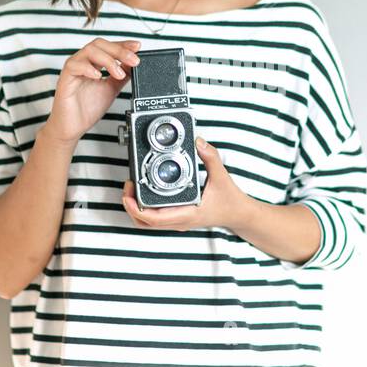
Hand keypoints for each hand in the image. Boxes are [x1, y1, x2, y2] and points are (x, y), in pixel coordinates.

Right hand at [42, 37, 142, 145]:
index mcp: (93, 64)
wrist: (72, 128)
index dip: (123, 44)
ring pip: (89, 51)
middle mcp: (83, 63)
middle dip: (119, 50)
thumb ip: (122, 75)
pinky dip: (88, 68)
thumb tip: (133, 65)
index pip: (108, 46)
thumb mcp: (112, 89)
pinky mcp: (65, 79)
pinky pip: (74, 66)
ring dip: (108, 60)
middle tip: (133, 60)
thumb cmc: (87, 109)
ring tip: (119, 74)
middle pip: (99, 44)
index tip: (137, 47)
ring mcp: (73, 70)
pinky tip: (98, 76)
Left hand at [123, 137, 249, 231]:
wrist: (238, 215)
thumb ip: (211, 158)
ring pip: (148, 223)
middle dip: (130, 206)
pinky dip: (145, 210)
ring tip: (132, 190)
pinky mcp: (178, 219)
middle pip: (144, 223)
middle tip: (128, 187)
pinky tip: (144, 195)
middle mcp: (179, 221)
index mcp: (187, 214)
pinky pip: (156, 219)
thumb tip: (199, 142)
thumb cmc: (230, 201)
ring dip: (136, 209)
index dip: (136, 207)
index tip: (129, 192)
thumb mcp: (221, 177)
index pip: (154, 218)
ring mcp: (178, 222)